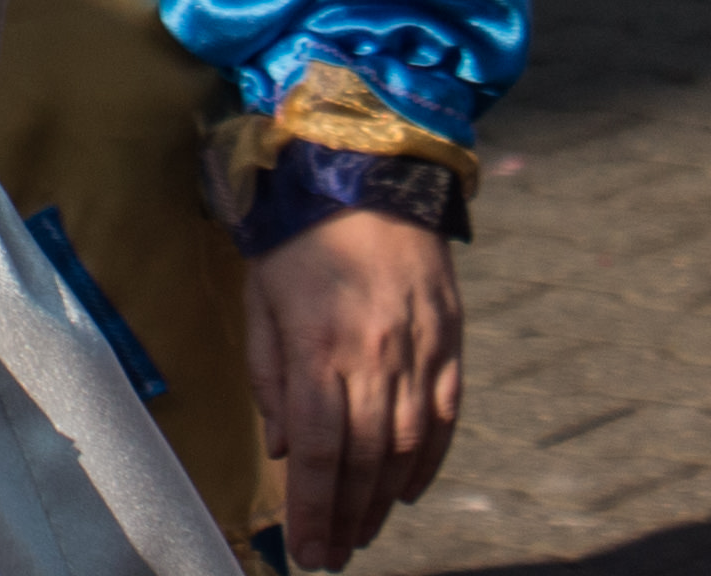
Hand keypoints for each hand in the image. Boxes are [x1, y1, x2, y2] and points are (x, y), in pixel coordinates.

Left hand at [243, 207, 461, 566]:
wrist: (368, 173)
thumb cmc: (298, 237)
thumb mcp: (261, 299)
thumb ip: (269, 375)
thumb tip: (281, 450)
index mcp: (319, 345)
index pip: (319, 450)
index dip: (314, 508)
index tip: (308, 550)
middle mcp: (374, 355)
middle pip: (364, 459)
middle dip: (347, 517)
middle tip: (333, 557)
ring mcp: (418, 350)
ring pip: (405, 446)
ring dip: (385, 500)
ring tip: (363, 533)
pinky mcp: (449, 341)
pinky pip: (443, 416)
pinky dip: (428, 461)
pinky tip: (407, 490)